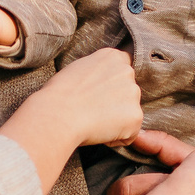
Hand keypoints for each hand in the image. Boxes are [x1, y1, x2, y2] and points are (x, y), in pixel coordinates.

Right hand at [0, 49, 140, 191]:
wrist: (58, 115)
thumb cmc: (58, 95)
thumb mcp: (78, 69)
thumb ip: (97, 72)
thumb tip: (101, 83)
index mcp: (112, 56)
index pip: (121, 70)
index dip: (110, 86)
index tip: (97, 95)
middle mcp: (127, 71)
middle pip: (128, 92)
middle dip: (115, 103)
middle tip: (91, 110)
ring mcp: (134, 93)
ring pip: (129, 113)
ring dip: (116, 120)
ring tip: (92, 121)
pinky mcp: (136, 116)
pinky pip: (130, 133)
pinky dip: (116, 138)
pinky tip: (98, 132)